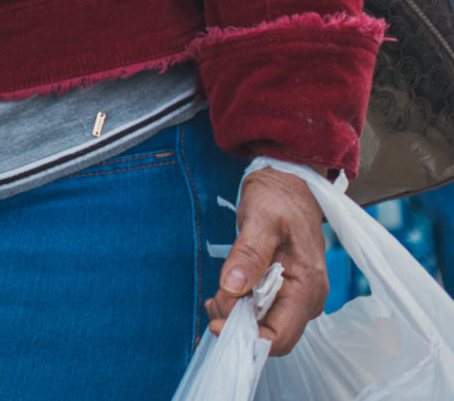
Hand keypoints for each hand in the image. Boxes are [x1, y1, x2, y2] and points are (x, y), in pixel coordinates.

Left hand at [208, 168, 328, 354]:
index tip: (216, 323)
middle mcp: (309, 298)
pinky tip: (226, 293)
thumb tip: (233, 288)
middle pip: (273, 334)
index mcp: (307, 286)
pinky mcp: (290, 289)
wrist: (290, 184)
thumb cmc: (278, 198)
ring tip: (215, 297)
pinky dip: (244, 308)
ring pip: (268, 324)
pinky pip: (267, 311)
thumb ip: (248, 254)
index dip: (248, 337)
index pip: (280, 335)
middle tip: (212, 302)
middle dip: (240, 327)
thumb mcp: (260, 220)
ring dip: (239, 317)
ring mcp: (300, 295)